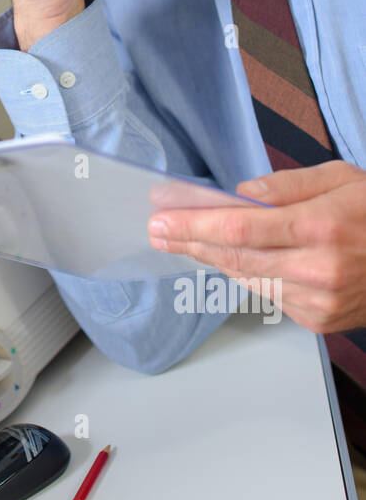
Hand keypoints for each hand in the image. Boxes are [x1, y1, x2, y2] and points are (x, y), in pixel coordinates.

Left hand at [147, 160, 365, 332]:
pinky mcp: (320, 321)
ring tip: (182, 241)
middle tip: (158, 231)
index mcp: (320, 227)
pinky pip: (270, 295)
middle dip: (190, 243)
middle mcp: (318, 270)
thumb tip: (240, 196)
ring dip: (211, 261)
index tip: (162, 218)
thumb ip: (286, 186)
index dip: (194, 226)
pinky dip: (248, 276)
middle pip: (234, 259)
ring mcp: (319, 302)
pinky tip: (230, 260)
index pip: (239, 229)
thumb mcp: (341, 178)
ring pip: (248, 280)